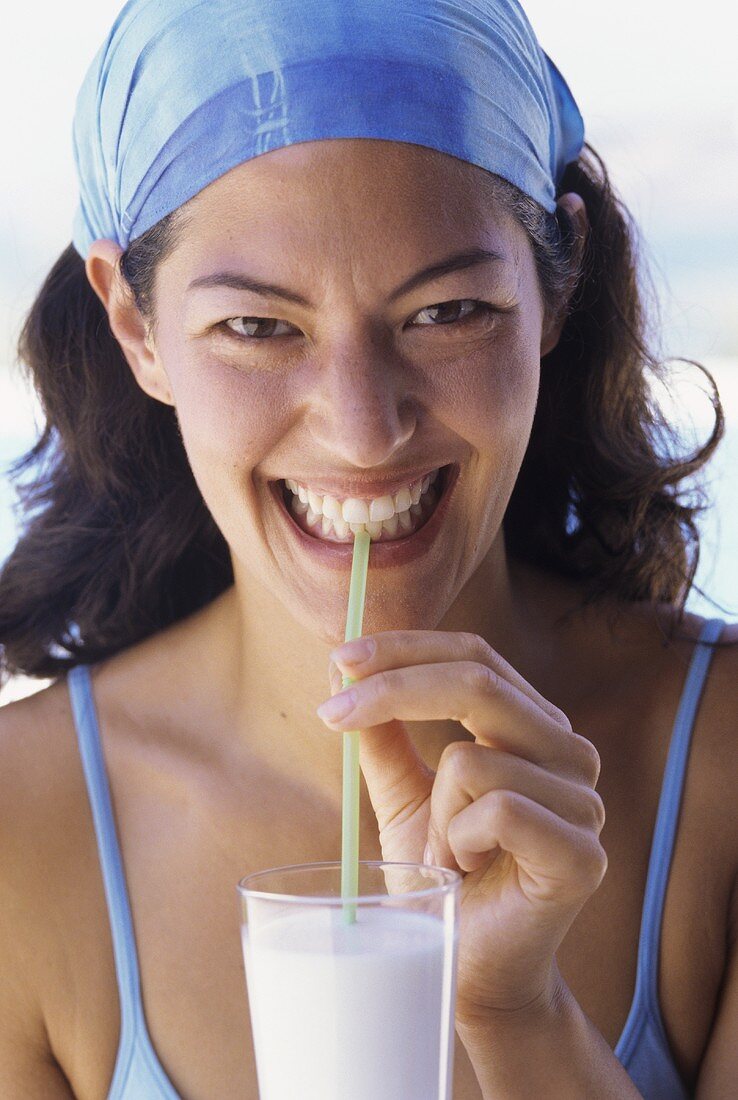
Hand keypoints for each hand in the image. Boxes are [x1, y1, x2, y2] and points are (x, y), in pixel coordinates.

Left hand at [317, 630, 606, 1020]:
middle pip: (478, 682)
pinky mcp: (582, 855)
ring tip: (444, 854)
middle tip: (331, 713)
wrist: (466, 966)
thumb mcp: (402, 794)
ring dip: (433, 812)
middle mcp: (568, 752)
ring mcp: (583, 801)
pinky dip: (459, 842)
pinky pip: (499, 812)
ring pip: (473, 759)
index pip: (475, 655)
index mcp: (533, 726)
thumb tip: (340, 665)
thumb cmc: (440, 876)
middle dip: (392, 689)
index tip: (340, 656)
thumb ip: (383, 733)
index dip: (407, 647)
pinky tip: (467, 871)